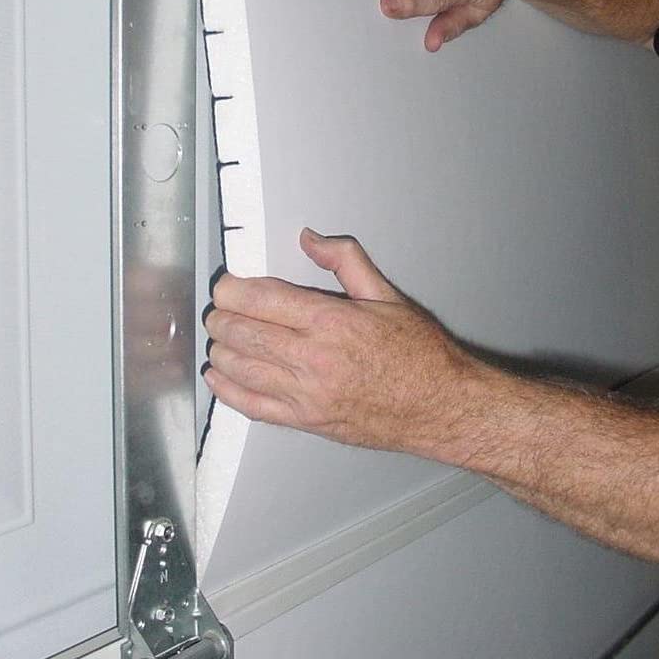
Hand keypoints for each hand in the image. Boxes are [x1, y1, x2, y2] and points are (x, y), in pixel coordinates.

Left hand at [204, 228, 477, 460]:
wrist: (441, 406)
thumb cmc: (418, 354)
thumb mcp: (386, 295)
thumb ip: (345, 260)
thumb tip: (310, 238)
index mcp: (331, 321)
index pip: (262, 299)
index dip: (233, 289)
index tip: (226, 284)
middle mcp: (313, 359)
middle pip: (244, 333)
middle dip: (222, 317)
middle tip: (219, 309)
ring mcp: (307, 394)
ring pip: (241, 368)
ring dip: (221, 349)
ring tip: (220, 336)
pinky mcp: (306, 421)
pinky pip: (253, 406)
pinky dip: (228, 389)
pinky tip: (218, 376)